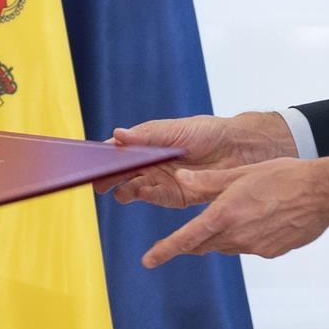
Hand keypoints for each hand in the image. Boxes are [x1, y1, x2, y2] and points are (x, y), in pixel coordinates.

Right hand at [105, 111, 297, 208]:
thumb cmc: (208, 132)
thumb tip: (118, 134)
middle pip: (122, 172)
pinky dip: (147, 196)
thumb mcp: (175, 130)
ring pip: (134, 188)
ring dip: (124, 189)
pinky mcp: (175, 196)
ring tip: (117, 190)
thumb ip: (147, 135)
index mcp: (148, 143)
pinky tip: (142, 192)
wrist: (238, 150)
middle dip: (108, 177)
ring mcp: (162, 180)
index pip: (120, 149)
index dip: (104, 155)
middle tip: (97, 182)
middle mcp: (151, 163)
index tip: (90, 160)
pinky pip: (156, 198)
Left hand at [140, 156, 328, 267]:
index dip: (164, 251)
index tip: (148, 261)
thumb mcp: (241, 173)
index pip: (185, 239)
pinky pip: (250, 246)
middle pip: (205, 244)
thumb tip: (182, 179)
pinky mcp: (272, 252)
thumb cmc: (284, 176)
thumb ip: (208, 181)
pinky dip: (248, 235)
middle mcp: (237, 236)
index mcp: (225, 215)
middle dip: (192, 241)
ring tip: (238, 212)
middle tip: (184, 239)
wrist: (322, 193)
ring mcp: (255, 247)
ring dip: (223, 234)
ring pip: (228, 245)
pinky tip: (262, 218)